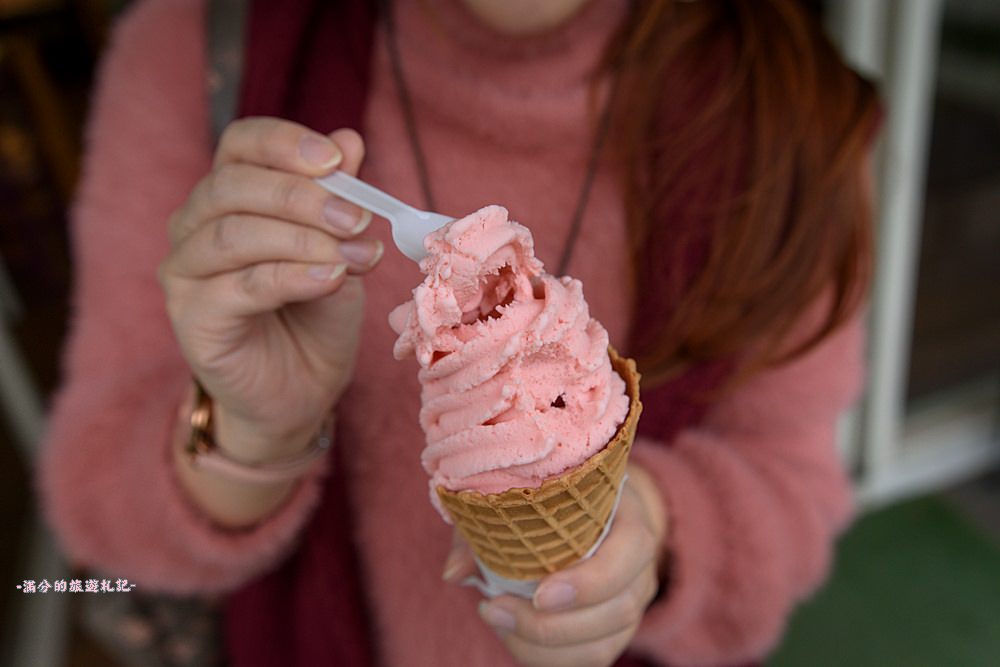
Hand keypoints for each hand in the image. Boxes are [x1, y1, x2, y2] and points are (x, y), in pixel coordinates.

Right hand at [158, 118, 381, 459]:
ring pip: (232, 234)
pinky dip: (290, 277)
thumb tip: (351, 139)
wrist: (304, 390)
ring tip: (354, 257)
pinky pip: (239, 286)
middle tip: (357, 219)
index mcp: (229, 195)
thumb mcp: (340, 250)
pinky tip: (329, 280)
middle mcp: (194, 225)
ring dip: (302, 239)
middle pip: (232, 186)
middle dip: (302, 196)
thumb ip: (339, 200)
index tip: (337, 160)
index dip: (284, 143)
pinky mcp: (192, 318)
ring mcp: (185, 272)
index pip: (240, 145)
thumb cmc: (316, 316)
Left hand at [442, 462, 668, 666]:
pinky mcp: (614, 632)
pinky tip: (511, 635)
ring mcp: (631, 603)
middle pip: (617, 609)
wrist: (594, 510)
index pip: (631, 551)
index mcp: (631, 517)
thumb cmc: (554, 497)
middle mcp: (640, 566)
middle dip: (551, 624)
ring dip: (542, 646)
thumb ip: (488, 523)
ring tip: (496, 618)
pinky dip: (546, 658)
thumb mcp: (523, 492)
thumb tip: (453, 572)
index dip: (590, 581)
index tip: (540, 593)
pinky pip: (589, 659)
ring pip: (602, 645)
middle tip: (495, 608)